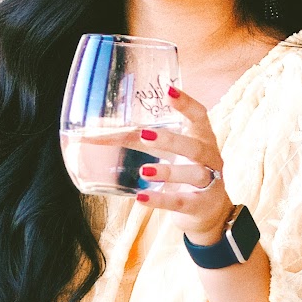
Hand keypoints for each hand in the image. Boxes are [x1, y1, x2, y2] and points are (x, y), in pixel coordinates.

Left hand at [133, 85, 231, 243]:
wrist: (208, 210)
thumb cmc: (183, 169)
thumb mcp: (165, 152)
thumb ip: (134, 140)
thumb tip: (92, 135)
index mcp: (202, 138)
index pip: (200, 116)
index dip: (187, 104)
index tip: (169, 92)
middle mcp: (210, 158)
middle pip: (196, 146)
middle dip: (171, 140)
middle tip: (145, 136)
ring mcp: (210, 182)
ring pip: (194, 174)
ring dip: (169, 172)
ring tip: (143, 171)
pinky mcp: (201, 205)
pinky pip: (182, 202)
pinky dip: (162, 200)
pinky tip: (142, 198)